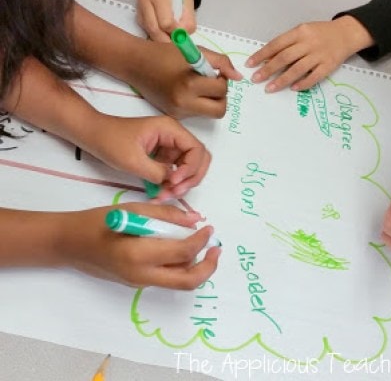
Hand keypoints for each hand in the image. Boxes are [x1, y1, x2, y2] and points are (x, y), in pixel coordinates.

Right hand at [59, 202, 220, 287]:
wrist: (70, 243)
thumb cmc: (98, 221)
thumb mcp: (134, 211)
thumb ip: (166, 215)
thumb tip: (195, 219)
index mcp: (140, 255)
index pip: (183, 253)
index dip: (201, 240)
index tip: (209, 227)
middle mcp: (142, 275)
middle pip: (187, 281)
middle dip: (208, 267)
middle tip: (216, 249)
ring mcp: (139, 282)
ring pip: (178, 281)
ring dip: (195, 266)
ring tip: (200, 246)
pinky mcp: (136, 283)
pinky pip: (166, 278)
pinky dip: (179, 266)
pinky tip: (179, 248)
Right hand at [69, 3, 240, 118]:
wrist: (136, 64)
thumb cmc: (165, 54)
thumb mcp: (196, 51)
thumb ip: (221, 63)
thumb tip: (238, 77)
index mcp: (189, 85)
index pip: (221, 90)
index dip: (222, 78)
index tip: (212, 70)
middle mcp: (183, 104)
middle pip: (219, 110)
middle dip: (220, 96)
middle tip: (211, 82)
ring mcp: (178, 112)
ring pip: (208, 113)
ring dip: (210, 100)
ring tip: (197, 84)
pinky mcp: (173, 115)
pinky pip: (195, 113)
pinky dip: (198, 102)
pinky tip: (187, 90)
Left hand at [85, 114, 210, 199]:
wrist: (93, 135)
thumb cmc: (111, 141)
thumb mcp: (133, 160)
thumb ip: (157, 172)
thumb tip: (172, 183)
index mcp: (170, 129)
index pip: (196, 149)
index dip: (191, 168)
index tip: (174, 182)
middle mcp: (174, 136)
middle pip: (198, 158)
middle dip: (191, 177)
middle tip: (175, 192)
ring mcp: (169, 146)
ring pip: (188, 167)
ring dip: (182, 183)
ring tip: (165, 195)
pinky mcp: (162, 155)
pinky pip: (175, 171)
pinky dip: (171, 183)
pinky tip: (160, 193)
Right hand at [137, 0, 195, 41]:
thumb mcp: (189, 3)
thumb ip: (188, 21)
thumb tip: (181, 38)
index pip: (166, 22)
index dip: (175, 32)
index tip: (182, 35)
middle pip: (155, 30)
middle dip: (167, 40)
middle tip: (176, 43)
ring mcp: (139, 7)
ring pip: (150, 32)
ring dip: (161, 38)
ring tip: (171, 36)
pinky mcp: (137, 15)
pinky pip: (147, 30)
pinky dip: (156, 34)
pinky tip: (163, 30)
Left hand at [245, 16, 373, 91]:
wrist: (347, 33)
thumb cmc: (320, 33)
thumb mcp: (302, 31)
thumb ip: (287, 43)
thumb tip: (267, 58)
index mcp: (299, 32)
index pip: (276, 44)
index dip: (262, 55)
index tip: (250, 64)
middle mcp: (308, 43)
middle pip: (284, 58)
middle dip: (268, 69)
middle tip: (256, 79)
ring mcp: (319, 55)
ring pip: (297, 69)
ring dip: (281, 80)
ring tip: (269, 88)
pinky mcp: (329, 66)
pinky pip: (314, 77)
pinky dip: (303, 83)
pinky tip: (292, 88)